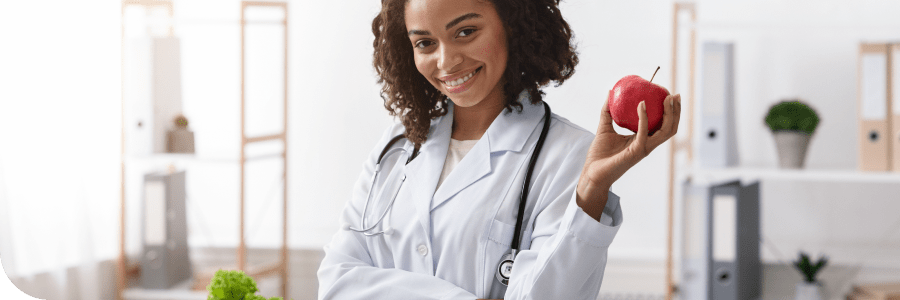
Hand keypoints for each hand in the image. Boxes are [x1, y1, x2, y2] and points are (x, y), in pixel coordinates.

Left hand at [576, 91, 681, 219]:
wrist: (592, 172)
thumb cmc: (599, 154)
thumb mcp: (604, 127)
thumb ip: (608, 111)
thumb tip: (610, 92)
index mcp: (643, 139)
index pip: (662, 125)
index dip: (670, 112)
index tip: (669, 95)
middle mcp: (647, 144)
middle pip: (670, 128)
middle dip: (677, 112)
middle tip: (675, 95)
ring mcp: (643, 149)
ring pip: (665, 132)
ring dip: (669, 114)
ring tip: (666, 98)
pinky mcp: (635, 152)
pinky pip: (643, 133)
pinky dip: (644, 117)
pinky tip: (641, 104)